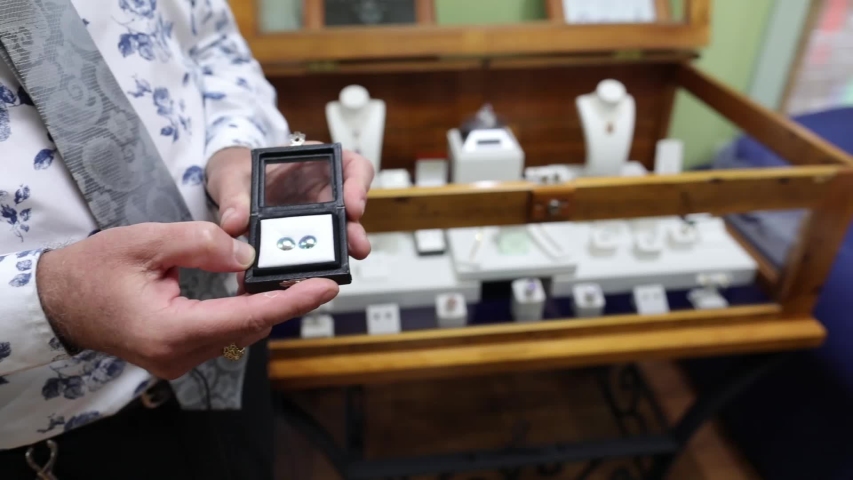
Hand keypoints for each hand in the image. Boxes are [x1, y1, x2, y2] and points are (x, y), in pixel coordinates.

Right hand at [36, 222, 337, 379]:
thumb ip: (202, 243)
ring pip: (239, 333)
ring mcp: (178, 361)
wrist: (59, 300)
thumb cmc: (93, 270)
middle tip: (311, 271)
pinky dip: (242, 313)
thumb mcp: (146, 241)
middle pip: (250, 328)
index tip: (326, 287)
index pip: (247, 317)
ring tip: (285, 275)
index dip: (292, 302)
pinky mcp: (178, 356)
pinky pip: (223, 335)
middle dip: (284, 300)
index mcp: (171, 330)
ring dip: (263, 306)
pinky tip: (250, 289)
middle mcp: (178, 355)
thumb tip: (247, 253)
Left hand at [205, 145, 373, 260]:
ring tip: (339, 266)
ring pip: (338, 234)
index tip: (352, 206)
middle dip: (354, 229)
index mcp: (314, 162)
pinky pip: (315, 252)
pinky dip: (311, 264)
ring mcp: (318, 216)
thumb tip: (234, 223)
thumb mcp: (231, 177)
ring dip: (341, 250)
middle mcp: (323, 190)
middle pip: (351, 208)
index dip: (358, 184)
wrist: (228, 190)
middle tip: (355, 246)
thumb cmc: (237, 172)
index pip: (352, 167)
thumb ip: (233, 196)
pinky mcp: (305, 239)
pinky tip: (303, 275)